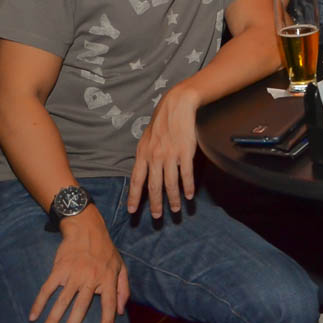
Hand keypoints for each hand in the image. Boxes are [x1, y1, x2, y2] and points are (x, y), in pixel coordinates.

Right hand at [30, 208, 127, 322]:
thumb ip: (123, 289)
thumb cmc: (105, 250)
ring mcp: (74, 274)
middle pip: (81, 306)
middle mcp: (91, 278)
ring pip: (62, 301)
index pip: (109, 303)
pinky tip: (33, 316)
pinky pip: (47, 289)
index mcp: (108, 278)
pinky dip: (39, 303)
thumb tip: (121, 311)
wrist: (87, 229)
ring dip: (53, 319)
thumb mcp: (120, 266)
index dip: (107, 321)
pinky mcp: (59, 269)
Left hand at [127, 83, 198, 217]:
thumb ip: (145, 155)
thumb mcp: (146, 138)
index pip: (137, 180)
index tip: (132, 210)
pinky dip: (187, 187)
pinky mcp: (185, 153)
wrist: (177, 107)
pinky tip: (189, 195)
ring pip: (170, 184)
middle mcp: (155, 157)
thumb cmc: (162, 122)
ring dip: (173, 199)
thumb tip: (143, 172)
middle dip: (155, 204)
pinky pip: (186, 174)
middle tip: (156, 216)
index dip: (134, 196)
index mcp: (143, 154)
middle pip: (154, 186)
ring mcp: (170, 155)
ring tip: (176, 209)